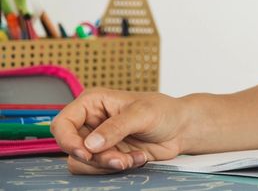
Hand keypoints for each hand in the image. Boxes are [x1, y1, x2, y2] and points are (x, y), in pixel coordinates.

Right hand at [50, 88, 189, 173]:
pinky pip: (98, 169)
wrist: (181, 129)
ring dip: (107, 165)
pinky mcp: (107, 155)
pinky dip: (117, 168)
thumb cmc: (164, 111)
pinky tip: (138, 158)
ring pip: (83, 163)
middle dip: (96, 158)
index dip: (67, 141)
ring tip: (132, 158)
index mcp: (92, 103)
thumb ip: (116, 127)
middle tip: (121, 159)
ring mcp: (97, 141)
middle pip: (72, 148)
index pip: (62, 123)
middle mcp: (90, 122)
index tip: (86, 152)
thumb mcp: (142, 114)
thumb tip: (90, 144)